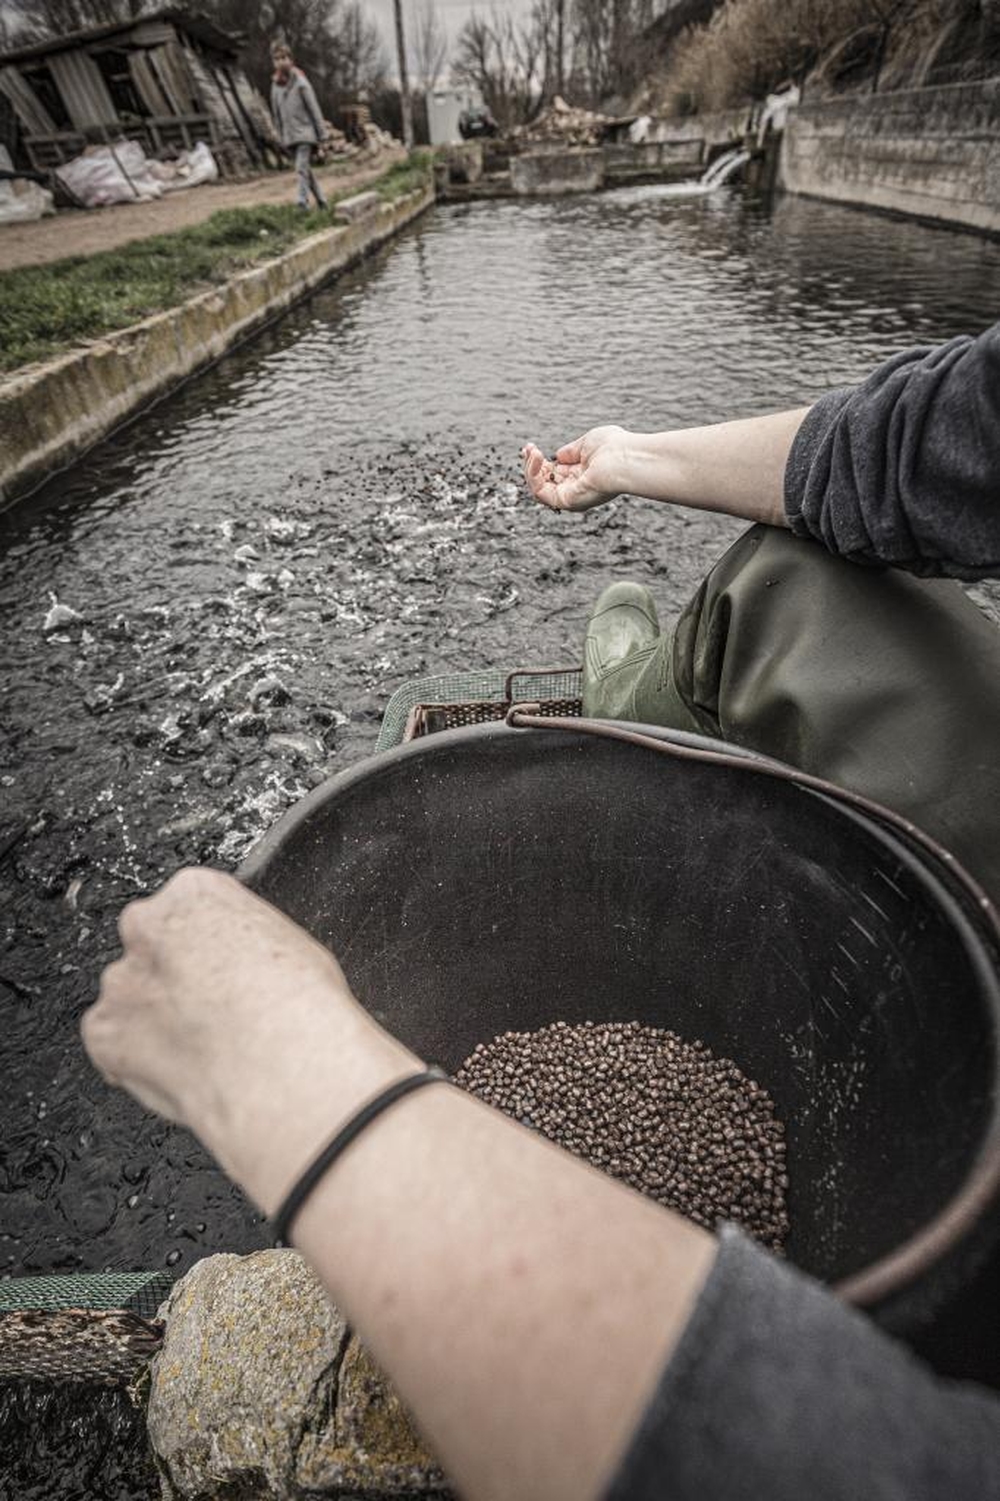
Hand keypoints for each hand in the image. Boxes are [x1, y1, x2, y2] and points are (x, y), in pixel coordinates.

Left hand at [82, 868, 413, 1207]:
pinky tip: (182, 1069)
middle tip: (208, 1009)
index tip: (221, 969)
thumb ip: (242, 941)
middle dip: (171, 977)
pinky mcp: (105, 1034)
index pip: (188, 909)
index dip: (208, 946)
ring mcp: (121, 981)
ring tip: (204, 1048)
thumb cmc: (298, 1005)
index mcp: (195, 893)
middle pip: (150, 947)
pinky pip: (114, 1046)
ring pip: (130, 998)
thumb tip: (242, 962)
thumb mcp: (290, 944)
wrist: (283, 1065)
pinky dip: (137, 1060)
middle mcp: (147, 927)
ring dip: (155, 1019)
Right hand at [522, 426, 631, 512]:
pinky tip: (536, 458)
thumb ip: (571, 451)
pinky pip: (540, 492)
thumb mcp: (587, 443)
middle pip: (544, 482)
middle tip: (528, 448)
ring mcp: (572, 496)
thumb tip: (557, 455)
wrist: (625, 458)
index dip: (539, 461)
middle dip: (531, 464)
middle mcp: (576, 488)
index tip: (530, 447)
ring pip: (538, 489)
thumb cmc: (614, 447)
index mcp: (582, 474)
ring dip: (530, 469)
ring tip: (532, 452)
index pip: (553, 473)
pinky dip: (533, 475)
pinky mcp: (567, 501)